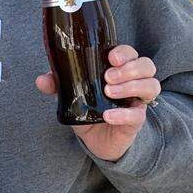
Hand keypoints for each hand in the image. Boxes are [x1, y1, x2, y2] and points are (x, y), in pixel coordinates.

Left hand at [36, 44, 160, 161]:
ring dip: (131, 86)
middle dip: (129, 68)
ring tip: (109, 92)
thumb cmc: (87, 106)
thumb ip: (57, 84)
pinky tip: (107, 116)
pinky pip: (139, 115)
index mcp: (119, 69)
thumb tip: (41, 80)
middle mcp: (133, 82)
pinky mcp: (136, 121)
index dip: (125, 53)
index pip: (131, 54)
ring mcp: (137, 101)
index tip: (110, 58)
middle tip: (108, 77)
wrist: (95, 138)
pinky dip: (123, 114)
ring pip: (151, 85)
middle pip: (147, 65)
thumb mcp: (70, 93)